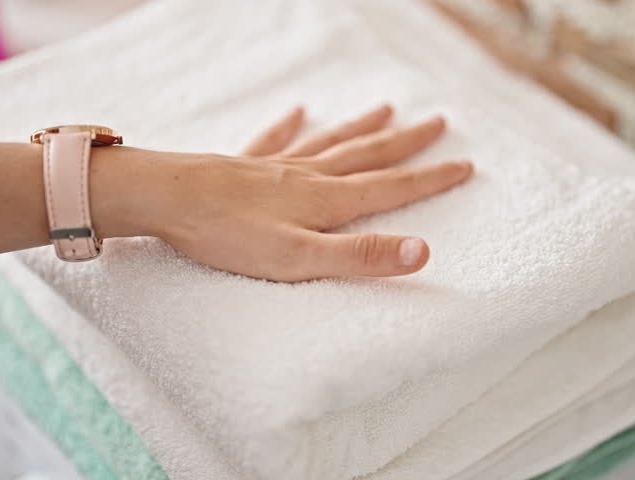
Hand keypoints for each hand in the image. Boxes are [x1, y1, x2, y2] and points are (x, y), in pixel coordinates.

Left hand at [107, 105, 472, 281]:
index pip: (393, 188)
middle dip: (407, 142)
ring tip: (386, 108)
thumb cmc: (230, 236)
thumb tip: (423, 252)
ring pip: (330, 142)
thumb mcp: (300, 259)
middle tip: (439, 122)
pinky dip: (291, 125)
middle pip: (368, 154)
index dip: (433, 178)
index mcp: (327, 201)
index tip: (467, 164)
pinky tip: (299, 110)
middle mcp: (308, 176)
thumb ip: (361, 258)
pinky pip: (275, 139)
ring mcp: (276, 167)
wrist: (167, 200)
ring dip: (361, 127)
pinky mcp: (244, 165)